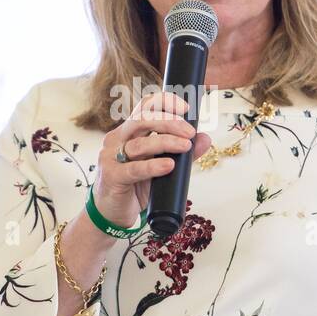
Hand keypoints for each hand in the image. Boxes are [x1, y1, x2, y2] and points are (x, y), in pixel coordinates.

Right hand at [93, 90, 211, 228]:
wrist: (112, 213)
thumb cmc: (135, 186)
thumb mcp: (161, 167)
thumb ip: (182, 153)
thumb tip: (205, 139)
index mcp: (128, 132)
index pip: (144, 107)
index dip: (164, 102)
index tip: (186, 107)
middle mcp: (117, 139)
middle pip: (141, 120)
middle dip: (169, 122)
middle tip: (190, 132)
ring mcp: (111, 157)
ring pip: (139, 143)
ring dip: (165, 142)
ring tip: (185, 146)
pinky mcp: (111, 176)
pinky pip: (134, 169)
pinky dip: (153, 166)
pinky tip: (168, 166)